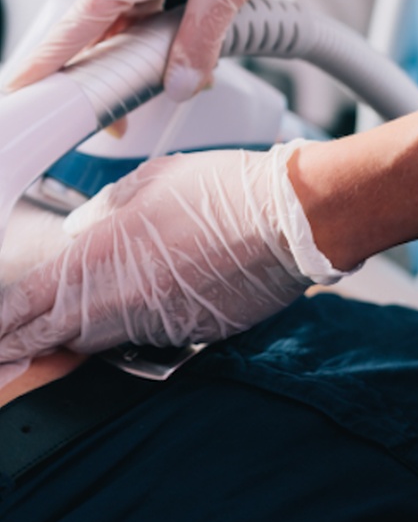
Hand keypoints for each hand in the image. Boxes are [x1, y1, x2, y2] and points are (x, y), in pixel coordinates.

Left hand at [0, 141, 342, 360]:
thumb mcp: (148, 182)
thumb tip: (84, 235)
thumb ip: (103, 214)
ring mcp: (162, 326)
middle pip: (67, 335)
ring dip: (103, 324)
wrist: (286, 221)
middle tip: (41, 326)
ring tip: (120, 298)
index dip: (6, 328)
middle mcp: (126, 303)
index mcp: (102, 258)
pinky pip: (155, 338)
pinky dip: (148, 323)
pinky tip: (166, 296)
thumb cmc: (222, 192)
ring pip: (110, 339)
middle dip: (50, 330)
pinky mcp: (194, 336)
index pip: (31, 309)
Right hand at [5, 0, 276, 100]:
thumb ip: (201, 38)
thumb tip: (181, 85)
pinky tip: (189, 68)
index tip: (23, 90)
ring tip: (155, 99)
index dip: (47, 63)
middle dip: (106, 85)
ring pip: (127, 36)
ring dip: (140, 72)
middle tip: (114, 124)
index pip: (75, 27)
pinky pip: (151, 25)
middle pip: (99, 39)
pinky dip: (164, 52)